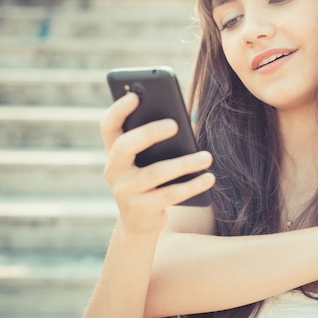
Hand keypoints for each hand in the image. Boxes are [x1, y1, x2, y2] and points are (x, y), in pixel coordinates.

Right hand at [100, 93, 214, 235]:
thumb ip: (155, 141)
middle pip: (125, 146)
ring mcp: (125, 191)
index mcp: (114, 151)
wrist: (139, 222)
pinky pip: (170, 194)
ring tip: (207, 157)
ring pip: (155, 173)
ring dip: (184, 163)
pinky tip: (209, 177)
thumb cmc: (149, 180)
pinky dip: (192, 185)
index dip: (118, 110)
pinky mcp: (141, 209)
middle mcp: (114, 170)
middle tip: (175, 124)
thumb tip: (182, 122)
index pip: (108, 126)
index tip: (135, 95)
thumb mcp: (147, 160)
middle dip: (149, 133)